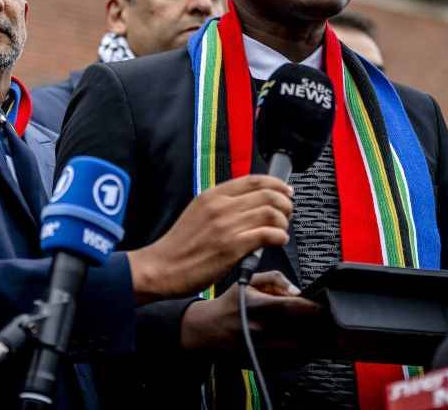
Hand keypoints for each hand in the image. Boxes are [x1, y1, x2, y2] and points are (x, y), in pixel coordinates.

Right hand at [127, 175, 292, 303]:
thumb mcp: (197, 213)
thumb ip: (221, 206)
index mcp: (212, 195)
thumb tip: (248, 205)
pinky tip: (277, 242)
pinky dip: (280, 237)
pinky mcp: (231, 247)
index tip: (286, 192)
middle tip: (286, 216)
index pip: (254, 180)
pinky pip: (268, 234)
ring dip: (283, 223)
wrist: (161, 268)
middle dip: (285, 205)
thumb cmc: (179, 246)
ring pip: (271, 213)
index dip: (277, 184)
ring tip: (280, 232)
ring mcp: (226, 226)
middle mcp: (221, 206)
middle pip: (268, 194)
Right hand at [179, 271, 320, 353]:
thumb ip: (275, 279)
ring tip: (324, 331)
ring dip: (317, 341)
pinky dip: (307, 353)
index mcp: (256, 306)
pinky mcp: (265, 363)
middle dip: (321, 324)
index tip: (324, 305)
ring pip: (302, 349)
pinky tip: (309, 344)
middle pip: (302, 330)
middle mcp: (260, 330)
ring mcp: (263, 350)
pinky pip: (295, 362)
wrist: (207, 331)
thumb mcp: (247, 281)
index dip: (314, 307)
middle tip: (329, 318)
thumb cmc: (230, 305)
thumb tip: (297, 290)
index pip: (292, 307)